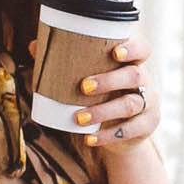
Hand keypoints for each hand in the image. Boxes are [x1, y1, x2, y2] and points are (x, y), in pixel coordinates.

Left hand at [70, 30, 161, 145]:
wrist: (124, 131)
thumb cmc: (104, 94)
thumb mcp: (91, 77)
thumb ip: (67, 60)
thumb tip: (34, 45)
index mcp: (132, 62)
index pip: (142, 49)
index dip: (133, 48)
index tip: (115, 52)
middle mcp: (145, 80)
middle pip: (134, 75)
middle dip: (109, 80)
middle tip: (83, 87)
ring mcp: (149, 104)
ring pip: (130, 104)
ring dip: (103, 111)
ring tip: (79, 118)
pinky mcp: (146, 125)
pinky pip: (130, 131)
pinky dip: (107, 136)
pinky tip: (89, 138)